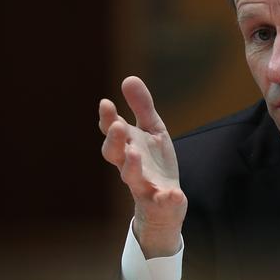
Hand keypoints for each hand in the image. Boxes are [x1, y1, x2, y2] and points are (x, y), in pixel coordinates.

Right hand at [99, 76, 186, 257]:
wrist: (165, 201)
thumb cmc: (154, 162)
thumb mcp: (152, 131)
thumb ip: (142, 107)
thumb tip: (128, 77)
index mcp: (127, 146)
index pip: (112, 132)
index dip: (107, 118)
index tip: (106, 103)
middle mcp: (129, 165)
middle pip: (114, 154)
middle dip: (114, 140)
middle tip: (117, 125)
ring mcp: (143, 184)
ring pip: (131, 177)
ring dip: (131, 165)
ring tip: (135, 153)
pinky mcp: (160, 200)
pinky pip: (161, 201)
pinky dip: (166, 198)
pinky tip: (173, 194)